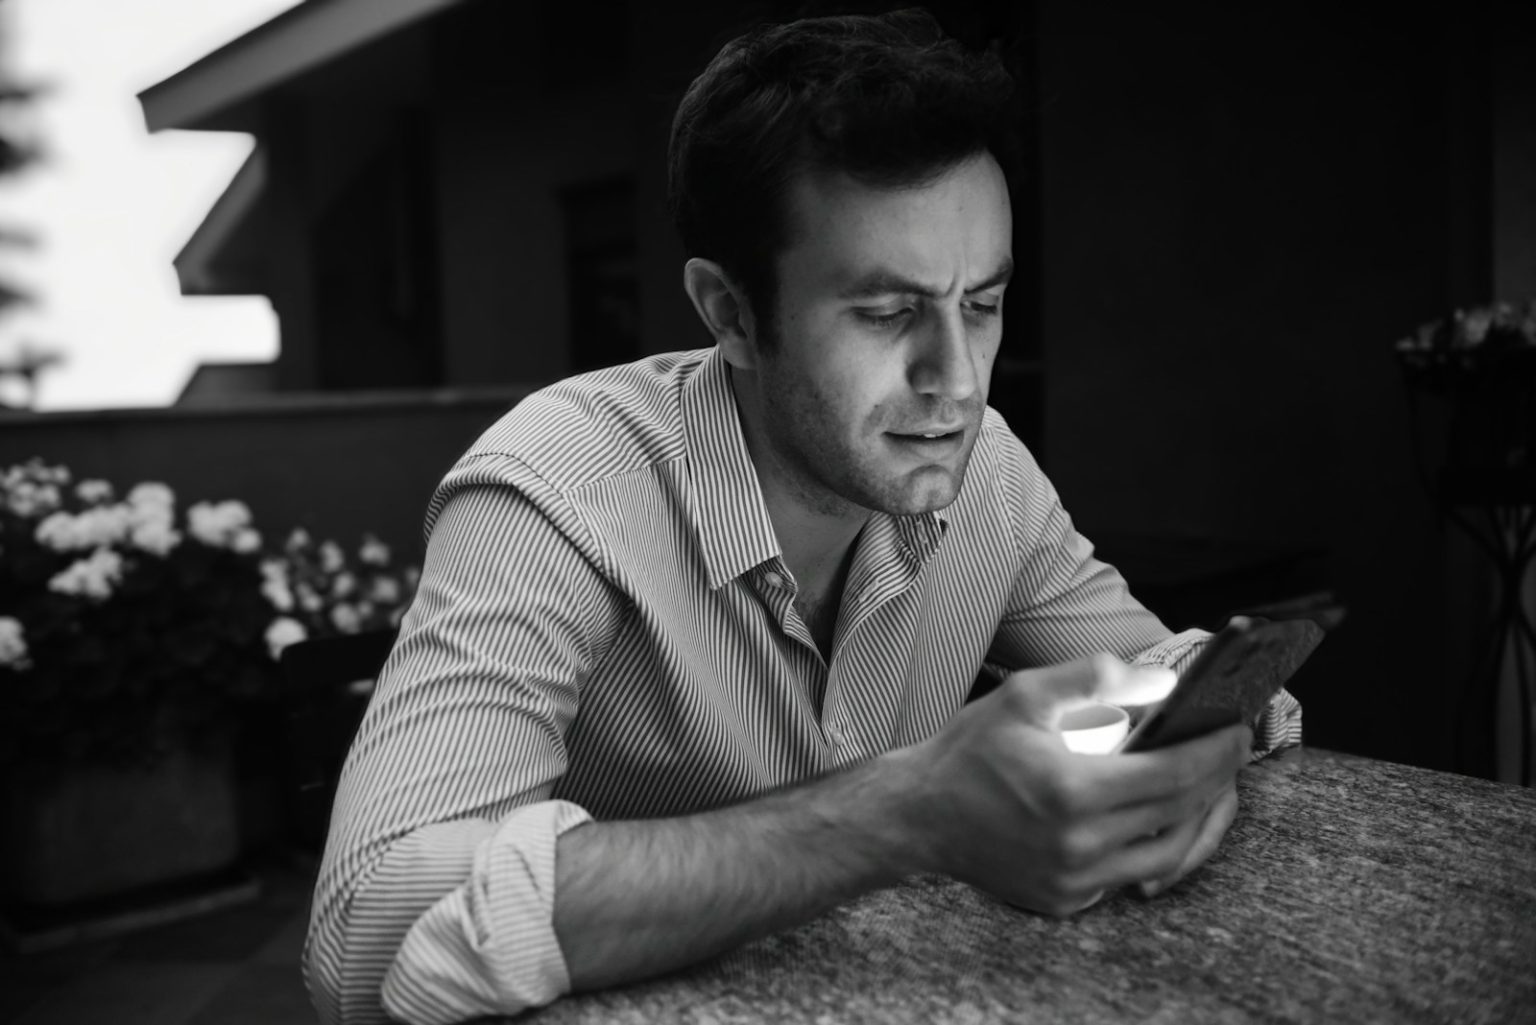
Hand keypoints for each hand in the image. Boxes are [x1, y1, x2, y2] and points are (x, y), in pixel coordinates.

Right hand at [902, 654, 1249, 916]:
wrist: (919, 815)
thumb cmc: (969, 751)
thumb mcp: (1025, 695)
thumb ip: (1093, 678)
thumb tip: (1162, 681)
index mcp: (1073, 791)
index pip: (1174, 774)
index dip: (1217, 751)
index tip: (1239, 728)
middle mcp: (1081, 844)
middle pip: (1180, 813)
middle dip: (1218, 778)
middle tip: (1233, 748)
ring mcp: (1075, 879)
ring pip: (1168, 855)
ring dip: (1199, 818)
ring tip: (1210, 784)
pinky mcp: (1068, 898)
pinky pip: (1133, 873)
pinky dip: (1158, 845)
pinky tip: (1162, 815)